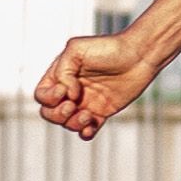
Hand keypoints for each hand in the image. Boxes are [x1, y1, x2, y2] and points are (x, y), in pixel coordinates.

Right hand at [34, 28, 154, 139]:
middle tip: (73, 105)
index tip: (65, 91)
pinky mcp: (101, 112)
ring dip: (73, 123)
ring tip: (88, 115)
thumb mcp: (76, 50)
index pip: (42, 95)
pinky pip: (87, 130)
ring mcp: (85, 102)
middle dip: (57, 114)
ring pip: (67, 123)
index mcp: (61, 75)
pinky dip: (85, 133)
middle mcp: (70, 90)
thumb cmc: (108, 48)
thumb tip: (67, 95)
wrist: (139, 56)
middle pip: (49, 113)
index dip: (48, 98)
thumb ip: (62, 71)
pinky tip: (91, 127)